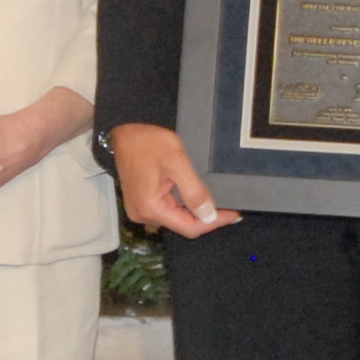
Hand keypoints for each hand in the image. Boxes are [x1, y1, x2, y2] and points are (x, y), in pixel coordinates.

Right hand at [106, 122, 227, 238]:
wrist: (124, 132)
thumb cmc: (147, 142)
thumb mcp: (177, 162)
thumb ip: (194, 191)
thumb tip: (209, 215)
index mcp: (151, 208)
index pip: (189, 227)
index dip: (214, 222)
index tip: (234, 214)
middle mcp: (143, 215)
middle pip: (183, 225)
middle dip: (207, 218)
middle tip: (231, 208)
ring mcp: (141, 210)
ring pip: (176, 219)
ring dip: (196, 213)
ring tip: (218, 204)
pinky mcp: (142, 203)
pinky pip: (168, 211)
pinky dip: (185, 207)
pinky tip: (197, 199)